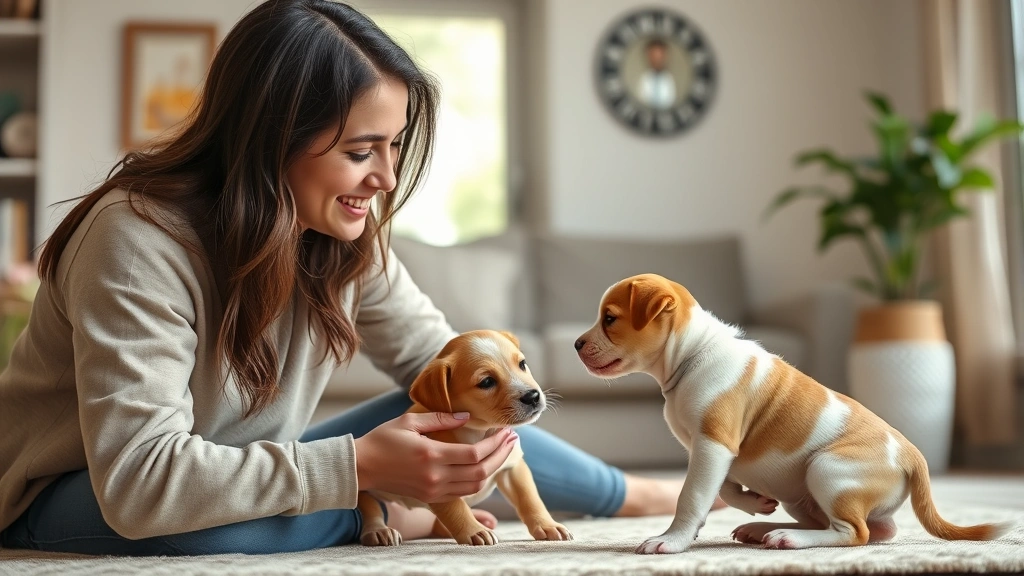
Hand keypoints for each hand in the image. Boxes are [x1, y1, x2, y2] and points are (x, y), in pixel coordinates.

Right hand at [353, 412, 517, 502]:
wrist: (361, 468)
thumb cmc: (382, 439)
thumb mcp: (410, 421)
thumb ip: (441, 419)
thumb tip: (467, 415)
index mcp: (432, 455)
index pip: (475, 453)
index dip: (496, 444)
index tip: (507, 431)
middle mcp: (435, 476)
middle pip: (481, 471)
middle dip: (501, 455)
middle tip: (513, 439)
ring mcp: (433, 490)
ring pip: (475, 486)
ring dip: (493, 469)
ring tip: (503, 451)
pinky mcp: (430, 497)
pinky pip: (463, 493)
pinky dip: (478, 480)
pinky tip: (484, 466)